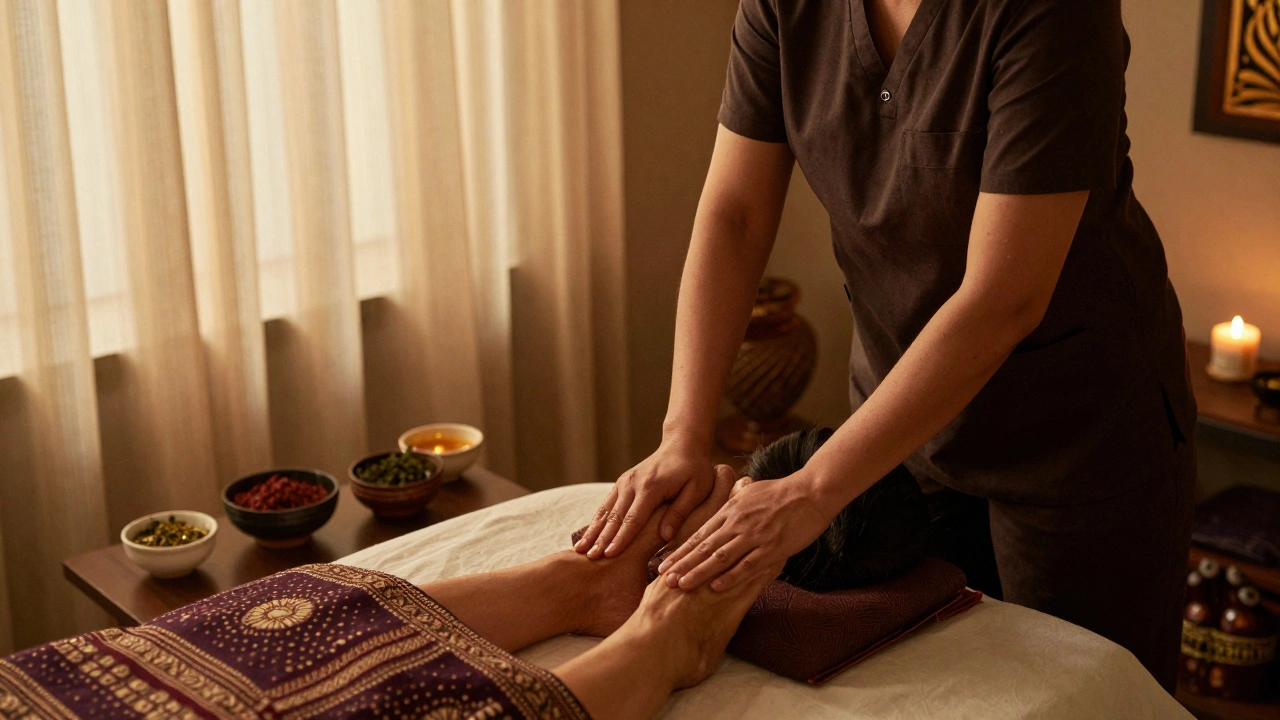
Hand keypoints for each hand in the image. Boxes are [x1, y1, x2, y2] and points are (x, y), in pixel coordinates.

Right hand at [575, 433, 715, 558]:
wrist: (682, 443)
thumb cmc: (694, 469)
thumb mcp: (697, 490)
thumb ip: (679, 512)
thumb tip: (664, 537)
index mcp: (651, 487)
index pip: (633, 518)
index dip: (621, 538)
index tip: (609, 555)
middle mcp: (633, 483)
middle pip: (614, 516)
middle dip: (601, 538)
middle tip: (589, 558)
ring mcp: (625, 482)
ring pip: (606, 510)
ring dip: (593, 530)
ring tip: (580, 549)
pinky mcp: (622, 483)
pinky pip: (606, 504)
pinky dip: (596, 520)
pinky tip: (588, 534)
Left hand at [657, 472, 831, 591]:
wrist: (812, 491)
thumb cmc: (782, 492)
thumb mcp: (750, 494)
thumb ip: (734, 505)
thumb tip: (721, 512)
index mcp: (731, 511)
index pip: (699, 534)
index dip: (680, 550)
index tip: (662, 564)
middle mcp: (737, 523)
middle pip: (704, 547)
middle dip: (682, 564)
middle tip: (663, 579)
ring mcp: (754, 535)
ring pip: (720, 557)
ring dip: (699, 572)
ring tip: (681, 585)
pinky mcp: (772, 547)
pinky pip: (748, 564)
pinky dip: (731, 576)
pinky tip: (716, 587)